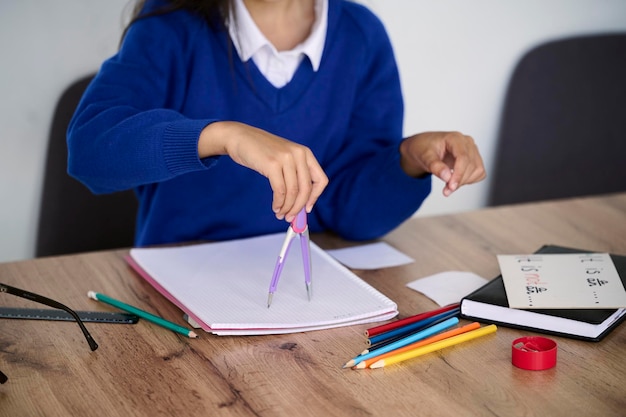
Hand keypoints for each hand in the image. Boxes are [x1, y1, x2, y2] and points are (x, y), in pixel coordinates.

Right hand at [199, 121, 327, 221]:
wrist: (240, 137)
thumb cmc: (261, 151)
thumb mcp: (284, 158)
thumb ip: (294, 175)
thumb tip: (300, 203)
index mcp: (305, 153)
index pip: (321, 180)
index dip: (315, 197)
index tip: (307, 209)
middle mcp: (298, 154)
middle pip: (306, 189)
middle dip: (298, 207)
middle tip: (291, 218)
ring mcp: (286, 158)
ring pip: (293, 192)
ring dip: (287, 207)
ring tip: (281, 214)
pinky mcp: (272, 164)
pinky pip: (280, 190)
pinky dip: (278, 203)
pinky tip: (275, 207)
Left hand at [399, 131, 485, 195]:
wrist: (424, 148)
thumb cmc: (424, 148)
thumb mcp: (425, 157)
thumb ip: (435, 166)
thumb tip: (447, 177)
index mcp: (454, 138)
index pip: (463, 157)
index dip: (458, 174)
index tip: (451, 187)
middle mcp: (467, 142)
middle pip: (471, 165)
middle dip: (459, 181)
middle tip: (446, 190)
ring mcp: (472, 150)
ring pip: (477, 170)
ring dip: (464, 182)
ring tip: (448, 186)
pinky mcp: (475, 159)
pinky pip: (479, 173)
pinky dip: (469, 180)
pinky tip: (456, 180)